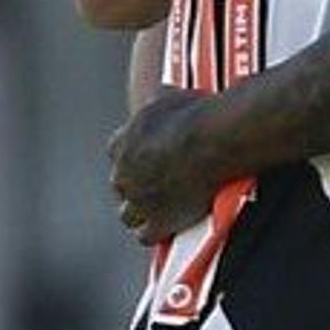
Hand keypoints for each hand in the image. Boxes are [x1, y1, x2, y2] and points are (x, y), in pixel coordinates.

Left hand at [106, 89, 226, 241]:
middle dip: (136, 188)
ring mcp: (139, 200)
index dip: (134, 161)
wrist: (212, 141)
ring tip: (158, 214)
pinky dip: (155, 233)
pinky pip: (147, 236)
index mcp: (121, 144)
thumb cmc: (195, 116)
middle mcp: (123, 174)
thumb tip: (163, 93)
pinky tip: (167, 230)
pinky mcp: (157, 221)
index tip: (149, 162)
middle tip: (157, 189)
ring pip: (129, 215)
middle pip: (121, 187)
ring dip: (141, 214)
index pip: (117, 156)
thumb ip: (159, 104)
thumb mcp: (169, 98)